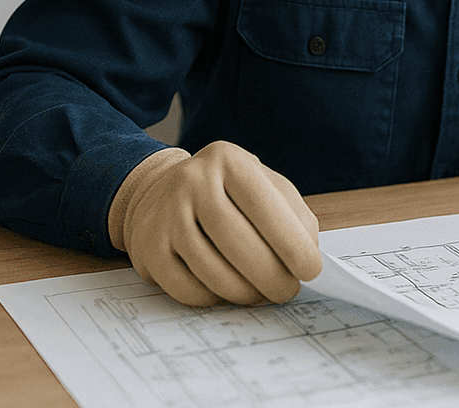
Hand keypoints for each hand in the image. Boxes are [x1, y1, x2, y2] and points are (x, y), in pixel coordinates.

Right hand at [115, 141, 321, 306]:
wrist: (162, 192)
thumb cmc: (227, 193)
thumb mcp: (263, 185)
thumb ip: (292, 214)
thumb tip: (308, 253)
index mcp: (228, 160)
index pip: (263, 204)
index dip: (290, 242)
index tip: (311, 270)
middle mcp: (192, 181)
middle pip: (236, 240)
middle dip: (270, 275)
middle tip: (288, 291)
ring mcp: (165, 214)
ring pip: (210, 268)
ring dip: (243, 291)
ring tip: (260, 294)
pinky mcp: (148, 247)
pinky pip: (185, 287)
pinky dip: (212, 298)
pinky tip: (225, 291)